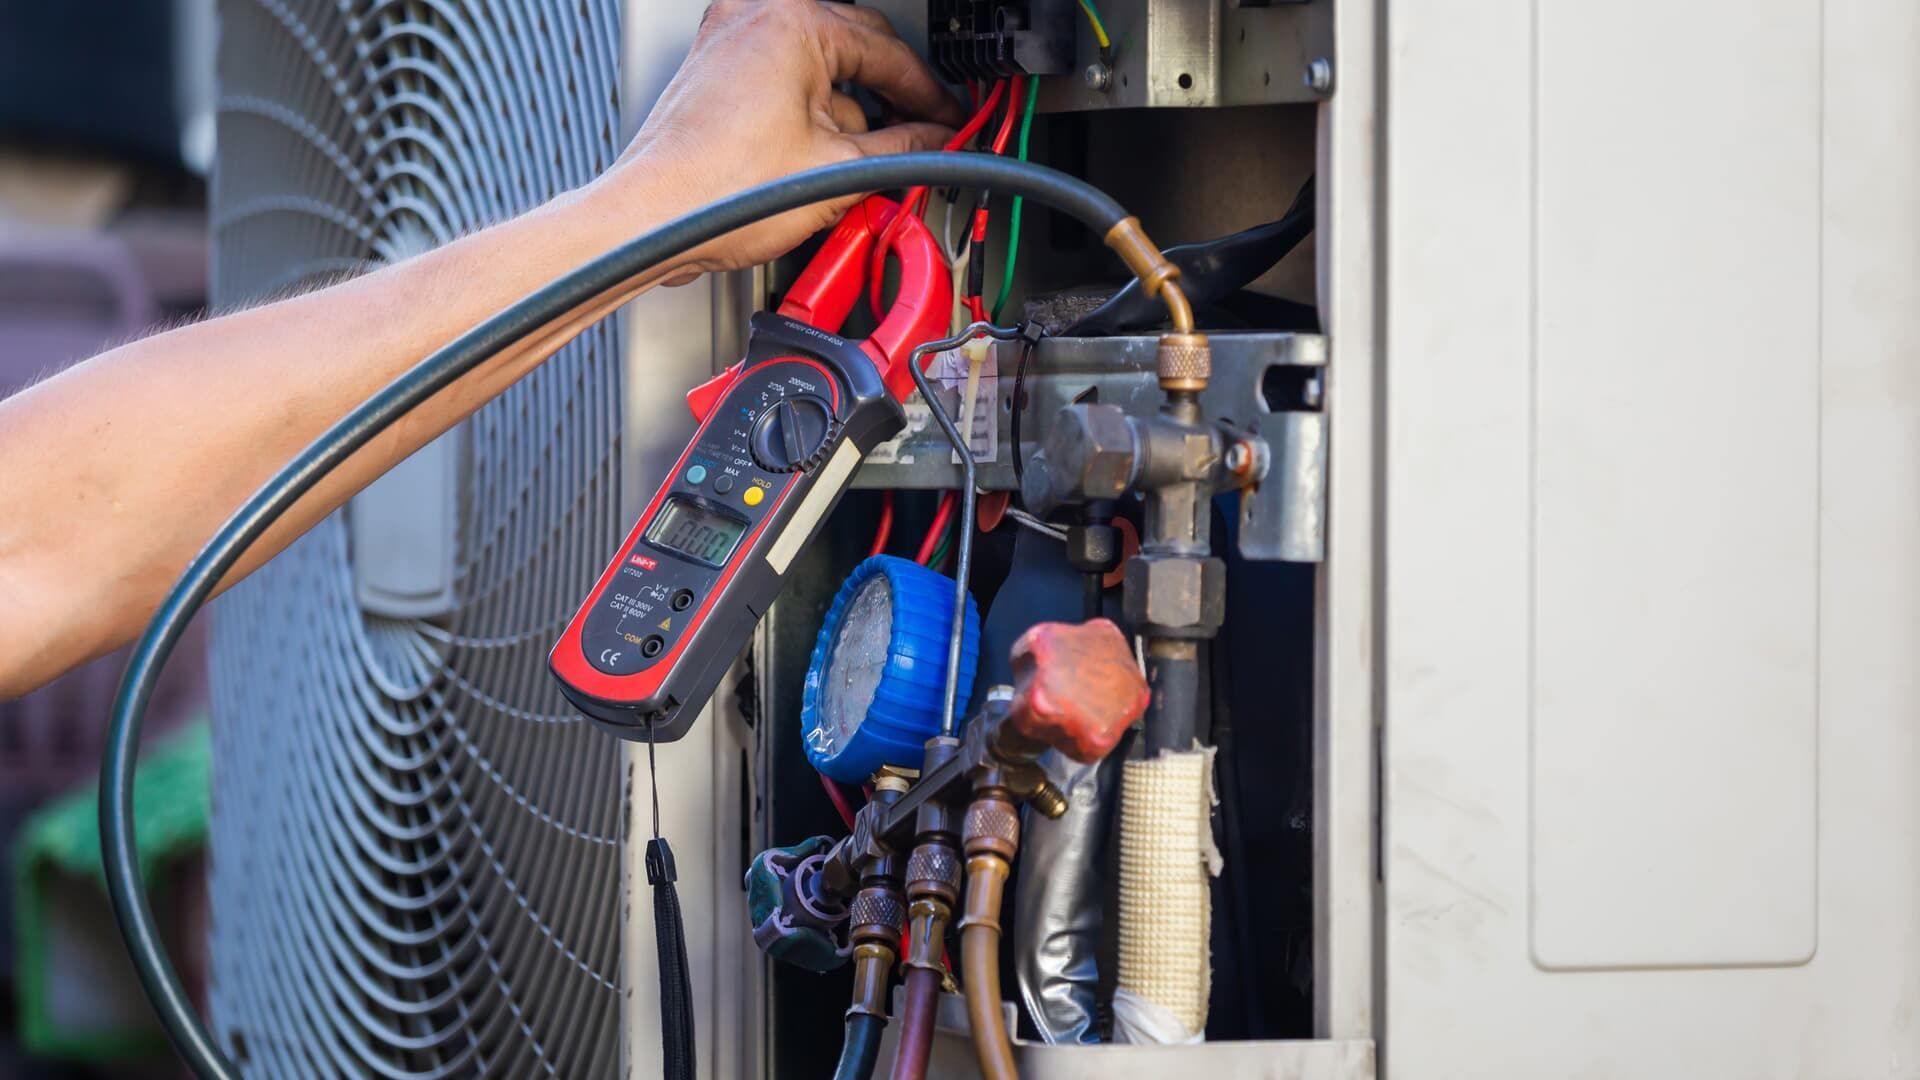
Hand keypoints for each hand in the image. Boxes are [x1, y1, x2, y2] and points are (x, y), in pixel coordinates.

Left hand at [591, 0, 964, 282]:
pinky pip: (784, 78)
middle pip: (855, 47)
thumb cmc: (718, 192)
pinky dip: (810, 111)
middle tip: (926, 134)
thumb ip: (904, 150)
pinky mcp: (717, 71)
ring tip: (869, 158)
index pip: (889, 52)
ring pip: (819, 66)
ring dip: (849, 109)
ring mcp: (731, 40)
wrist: (655, 223)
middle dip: (893, 98)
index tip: (951, 122)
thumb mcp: (838, 171)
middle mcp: (758, 15)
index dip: (930, 96)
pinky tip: (825, 154)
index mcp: (793, 22)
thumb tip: (936, 143)